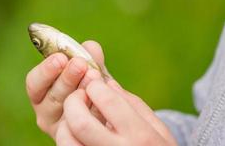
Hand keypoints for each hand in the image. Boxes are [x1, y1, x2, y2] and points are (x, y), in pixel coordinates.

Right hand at [25, 41, 107, 137]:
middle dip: (66, 78)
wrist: (109, 113)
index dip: (46, 70)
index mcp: (42, 93)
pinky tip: (103, 95)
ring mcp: (63, 128)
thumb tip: (90, 46)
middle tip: (80, 63)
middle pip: (51, 97)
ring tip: (94, 75)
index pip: (35, 83)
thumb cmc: (92, 88)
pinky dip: (95, 107)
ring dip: (81, 90)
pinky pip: (87, 123)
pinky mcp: (78, 137)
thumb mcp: (90, 71)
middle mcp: (47, 113)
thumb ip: (89, 59)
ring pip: (67, 111)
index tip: (60, 57)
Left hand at [56, 76, 177, 145]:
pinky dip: (66, 138)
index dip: (95, 86)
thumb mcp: (158, 128)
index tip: (94, 85)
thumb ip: (134, 104)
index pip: (107, 101)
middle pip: (80, 122)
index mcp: (139, 135)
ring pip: (67, 141)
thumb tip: (108, 84)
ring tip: (75, 117)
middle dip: (73, 101)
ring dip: (66, 123)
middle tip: (78, 95)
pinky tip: (75, 133)